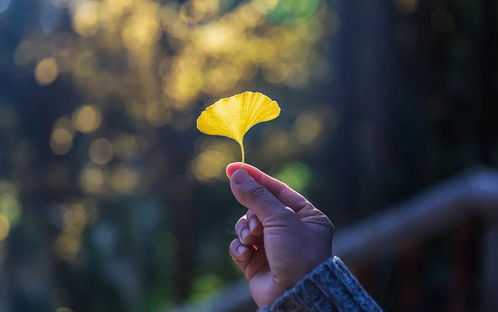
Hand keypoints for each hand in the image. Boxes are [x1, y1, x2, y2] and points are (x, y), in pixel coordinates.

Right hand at [227, 163, 332, 306]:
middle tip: (258, 226)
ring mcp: (271, 246)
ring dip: (245, 231)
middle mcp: (289, 230)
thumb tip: (237, 175)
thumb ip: (257, 196)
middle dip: (253, 214)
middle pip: (257, 207)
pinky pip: (239, 245)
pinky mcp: (256, 262)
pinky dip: (240, 248)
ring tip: (253, 241)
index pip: (276, 189)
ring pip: (245, 225)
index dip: (254, 177)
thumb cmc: (298, 255)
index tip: (233, 168)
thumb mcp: (281, 218)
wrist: (295, 295)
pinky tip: (247, 255)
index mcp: (305, 216)